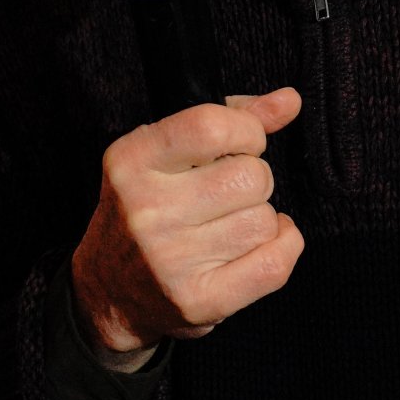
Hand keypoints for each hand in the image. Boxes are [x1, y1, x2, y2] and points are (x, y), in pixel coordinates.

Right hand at [69, 89, 303, 370]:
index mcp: (131, 160)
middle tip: (230, 192)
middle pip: (251, 177)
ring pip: (265, 221)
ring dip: (261, 219)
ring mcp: (171, 259)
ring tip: (231, 223)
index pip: (211, 126)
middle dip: (255, 180)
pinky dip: (283, 248)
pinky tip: (261, 244)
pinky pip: (274, 264)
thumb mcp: (164, 155)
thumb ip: (227, 119)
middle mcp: (146, 208)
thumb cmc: (145, 209)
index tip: (243, 143)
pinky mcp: (198, 299)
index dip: (246, 131)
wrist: (109, 290)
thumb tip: (289, 100)